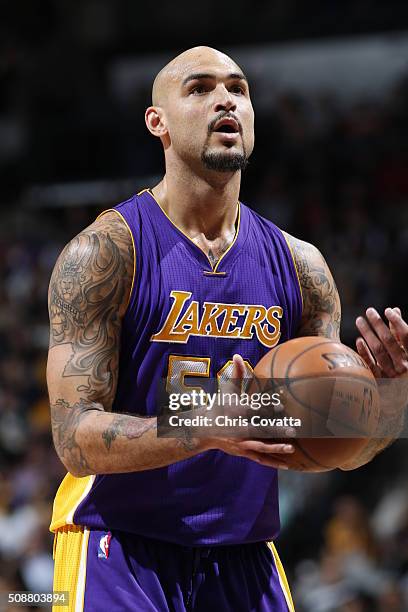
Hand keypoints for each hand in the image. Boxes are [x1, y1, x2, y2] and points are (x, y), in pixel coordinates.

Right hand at [204, 354, 294, 468]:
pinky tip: (288, 465)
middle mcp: (240, 428)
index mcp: (238, 412)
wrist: (204, 430)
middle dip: (276, 430)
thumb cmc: (220, 407)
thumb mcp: (227, 391)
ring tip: (291, 448)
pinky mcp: (244, 453)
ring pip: (261, 447)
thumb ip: (236, 374)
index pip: (253, 408)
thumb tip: (238, 356)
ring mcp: (242, 443)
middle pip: (260, 429)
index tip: (281, 404)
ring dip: (276, 448)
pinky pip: (261, 458)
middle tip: (292, 429)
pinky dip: (274, 462)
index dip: (266, 406)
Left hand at [355, 307, 407, 378]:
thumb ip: (399, 332)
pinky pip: (371, 365)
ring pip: (378, 350)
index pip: (406, 336)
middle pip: (389, 341)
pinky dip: (364, 352)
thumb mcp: (405, 349)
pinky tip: (358, 340)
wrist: (399, 393)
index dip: (397, 322)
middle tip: (369, 311)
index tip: (388, 310)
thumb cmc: (403, 365)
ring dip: (368, 333)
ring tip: (359, 320)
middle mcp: (404, 364)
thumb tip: (394, 310)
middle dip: (378, 324)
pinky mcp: (380, 380)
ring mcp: (391, 373)